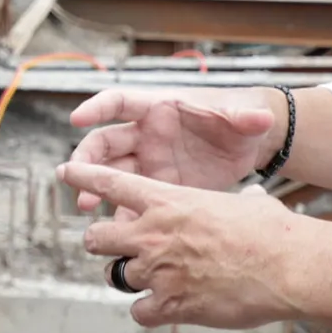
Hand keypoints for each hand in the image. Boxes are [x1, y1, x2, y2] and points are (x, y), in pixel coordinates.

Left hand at [58, 161, 331, 332]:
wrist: (288, 267)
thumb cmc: (272, 231)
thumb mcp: (248, 202)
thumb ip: (235, 201)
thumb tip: (250, 198)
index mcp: (168, 201)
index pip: (110, 184)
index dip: (84, 176)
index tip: (65, 172)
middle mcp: (153, 234)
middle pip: (95, 237)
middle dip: (101, 242)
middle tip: (115, 247)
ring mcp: (159, 271)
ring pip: (115, 276)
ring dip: (129, 278)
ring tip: (150, 279)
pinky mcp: (170, 305)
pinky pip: (139, 312)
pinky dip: (148, 312)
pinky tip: (165, 309)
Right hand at [65, 87, 282, 207]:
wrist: (250, 143)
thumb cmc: (241, 119)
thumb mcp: (244, 116)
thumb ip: (247, 118)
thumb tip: (259, 118)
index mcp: (159, 108)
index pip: (119, 102)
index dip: (96, 108)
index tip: (76, 119)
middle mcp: (146, 134)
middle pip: (105, 142)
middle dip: (87, 158)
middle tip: (73, 175)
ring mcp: (150, 161)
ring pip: (113, 174)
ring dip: (95, 189)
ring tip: (84, 207)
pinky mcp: (159, 185)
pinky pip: (134, 200)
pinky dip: (123, 214)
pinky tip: (116, 231)